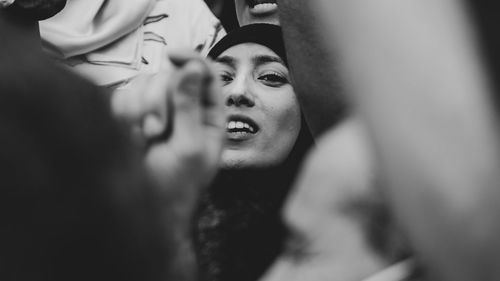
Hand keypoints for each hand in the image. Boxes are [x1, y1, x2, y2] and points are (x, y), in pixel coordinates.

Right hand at [112, 50, 223, 206]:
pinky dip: (124, 114)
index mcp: (208, 115)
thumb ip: (189, 107)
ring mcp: (156, 110)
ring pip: (144, 83)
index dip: (190, 59)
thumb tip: (192, 69)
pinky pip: (123, 96)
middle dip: (159, 101)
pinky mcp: (131, 116)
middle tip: (156, 132)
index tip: (171, 56)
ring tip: (144, 139)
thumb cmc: (176, 185)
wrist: (143, 209)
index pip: (205, 74)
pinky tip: (131, 138)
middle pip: (169, 76)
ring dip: (141, 109)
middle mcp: (183, 108)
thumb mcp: (189, 147)